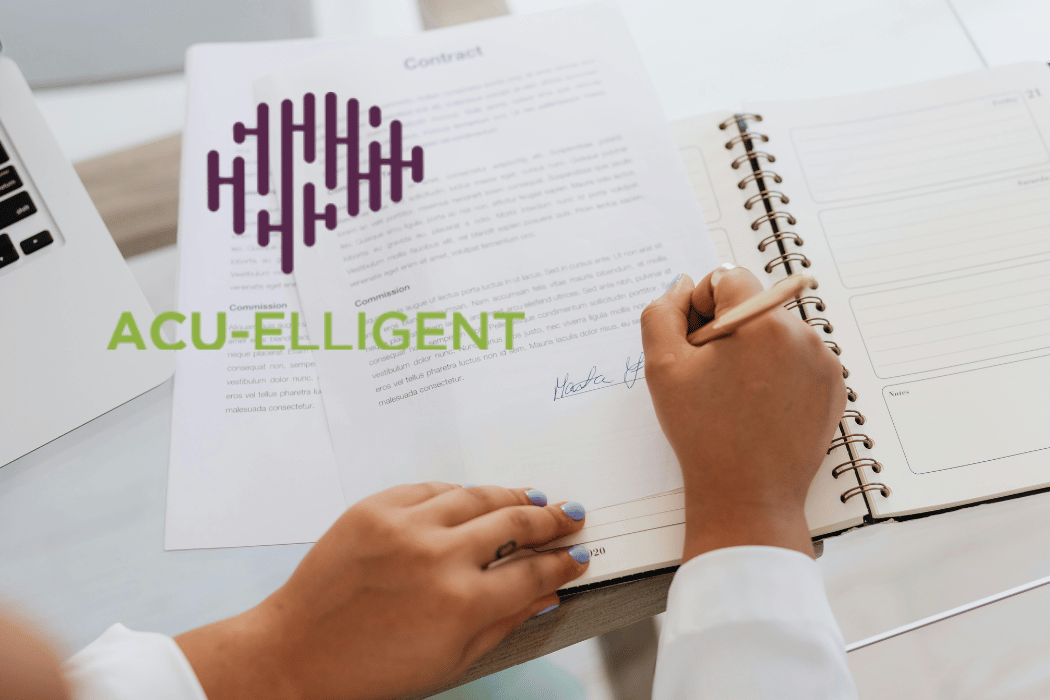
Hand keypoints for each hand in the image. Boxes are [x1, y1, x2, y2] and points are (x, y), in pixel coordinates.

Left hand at [176, 484, 588, 699]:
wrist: (296, 653)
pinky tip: (474, 498)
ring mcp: (404, 526)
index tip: (576, 556)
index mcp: (462, 604)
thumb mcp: (451, 661)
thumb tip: (546, 595)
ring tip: (532, 500)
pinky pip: (430, 488)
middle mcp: (438, 557)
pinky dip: (457, 492)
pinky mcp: (374, 508)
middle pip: (515, 523)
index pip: (534, 572)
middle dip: (549, 520)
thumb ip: (505, 622)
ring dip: (512, 496)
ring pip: (477, 495)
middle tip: (567, 517)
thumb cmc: (367, 669)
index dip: (563, 563)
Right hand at [640, 265, 844, 560]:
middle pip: (752, 305)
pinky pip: (798, 358)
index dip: (700, 306)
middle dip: (726, 330)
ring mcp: (824, 361)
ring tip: (734, 396)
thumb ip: (662, 313)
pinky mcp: (834, 385)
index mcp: (761, 322)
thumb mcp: (662, 368)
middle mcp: (803, 333)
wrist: (747, 497)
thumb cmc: (703, 434)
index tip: (694, 345)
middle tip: (709, 376)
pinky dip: (775, 372)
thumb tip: (682, 286)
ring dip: (751, 350)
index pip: (727, 278)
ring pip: (775, 332)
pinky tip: (758, 406)